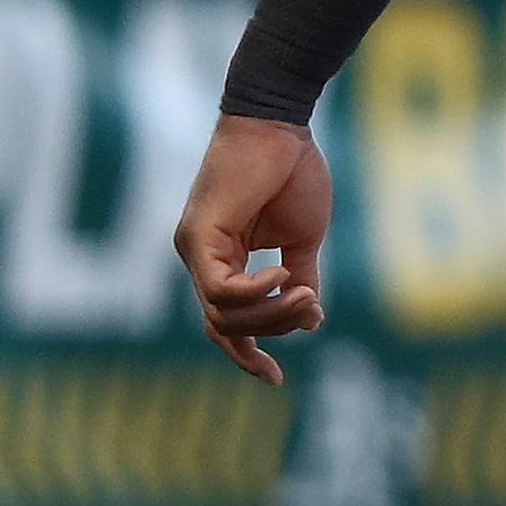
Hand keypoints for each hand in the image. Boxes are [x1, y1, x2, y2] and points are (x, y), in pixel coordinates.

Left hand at [172, 117, 333, 384]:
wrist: (279, 126)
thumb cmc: (292, 172)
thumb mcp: (302, 238)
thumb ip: (300, 277)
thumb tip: (311, 318)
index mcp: (223, 260)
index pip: (226, 322)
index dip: (248, 354)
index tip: (276, 379)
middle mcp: (201, 259)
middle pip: (224, 325)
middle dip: (268, 334)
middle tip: (309, 314)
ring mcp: (194, 250)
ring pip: (222, 312)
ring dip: (270, 313)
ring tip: (305, 295)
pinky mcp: (198, 237)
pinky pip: (219, 287)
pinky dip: (254, 291)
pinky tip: (283, 276)